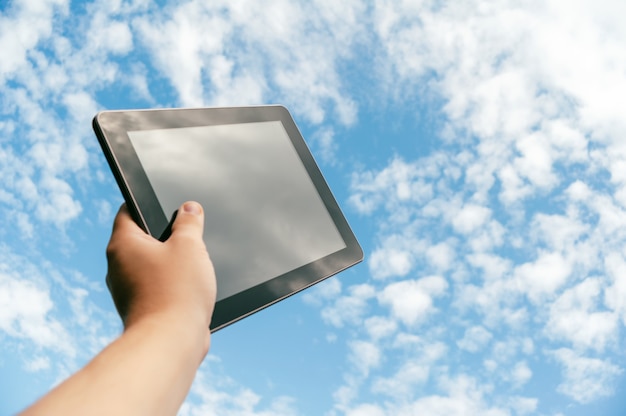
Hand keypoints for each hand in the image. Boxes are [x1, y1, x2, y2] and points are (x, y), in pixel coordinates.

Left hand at [106, 201, 215, 345]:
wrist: (170, 342)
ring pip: (149, 265)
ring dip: (169, 262)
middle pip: (140, 239)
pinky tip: (189, 288)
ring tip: (192, 264)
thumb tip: (189, 208)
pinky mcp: (139, 309)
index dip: (145, 203)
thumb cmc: (177, 290)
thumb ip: (190, 222)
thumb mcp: (190, 246)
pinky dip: (170, 284)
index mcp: (123, 244)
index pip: (127, 211)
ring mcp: (126, 290)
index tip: (164, 202)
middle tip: (188, 234)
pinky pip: (154, 286)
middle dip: (165, 235)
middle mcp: (117, 266)